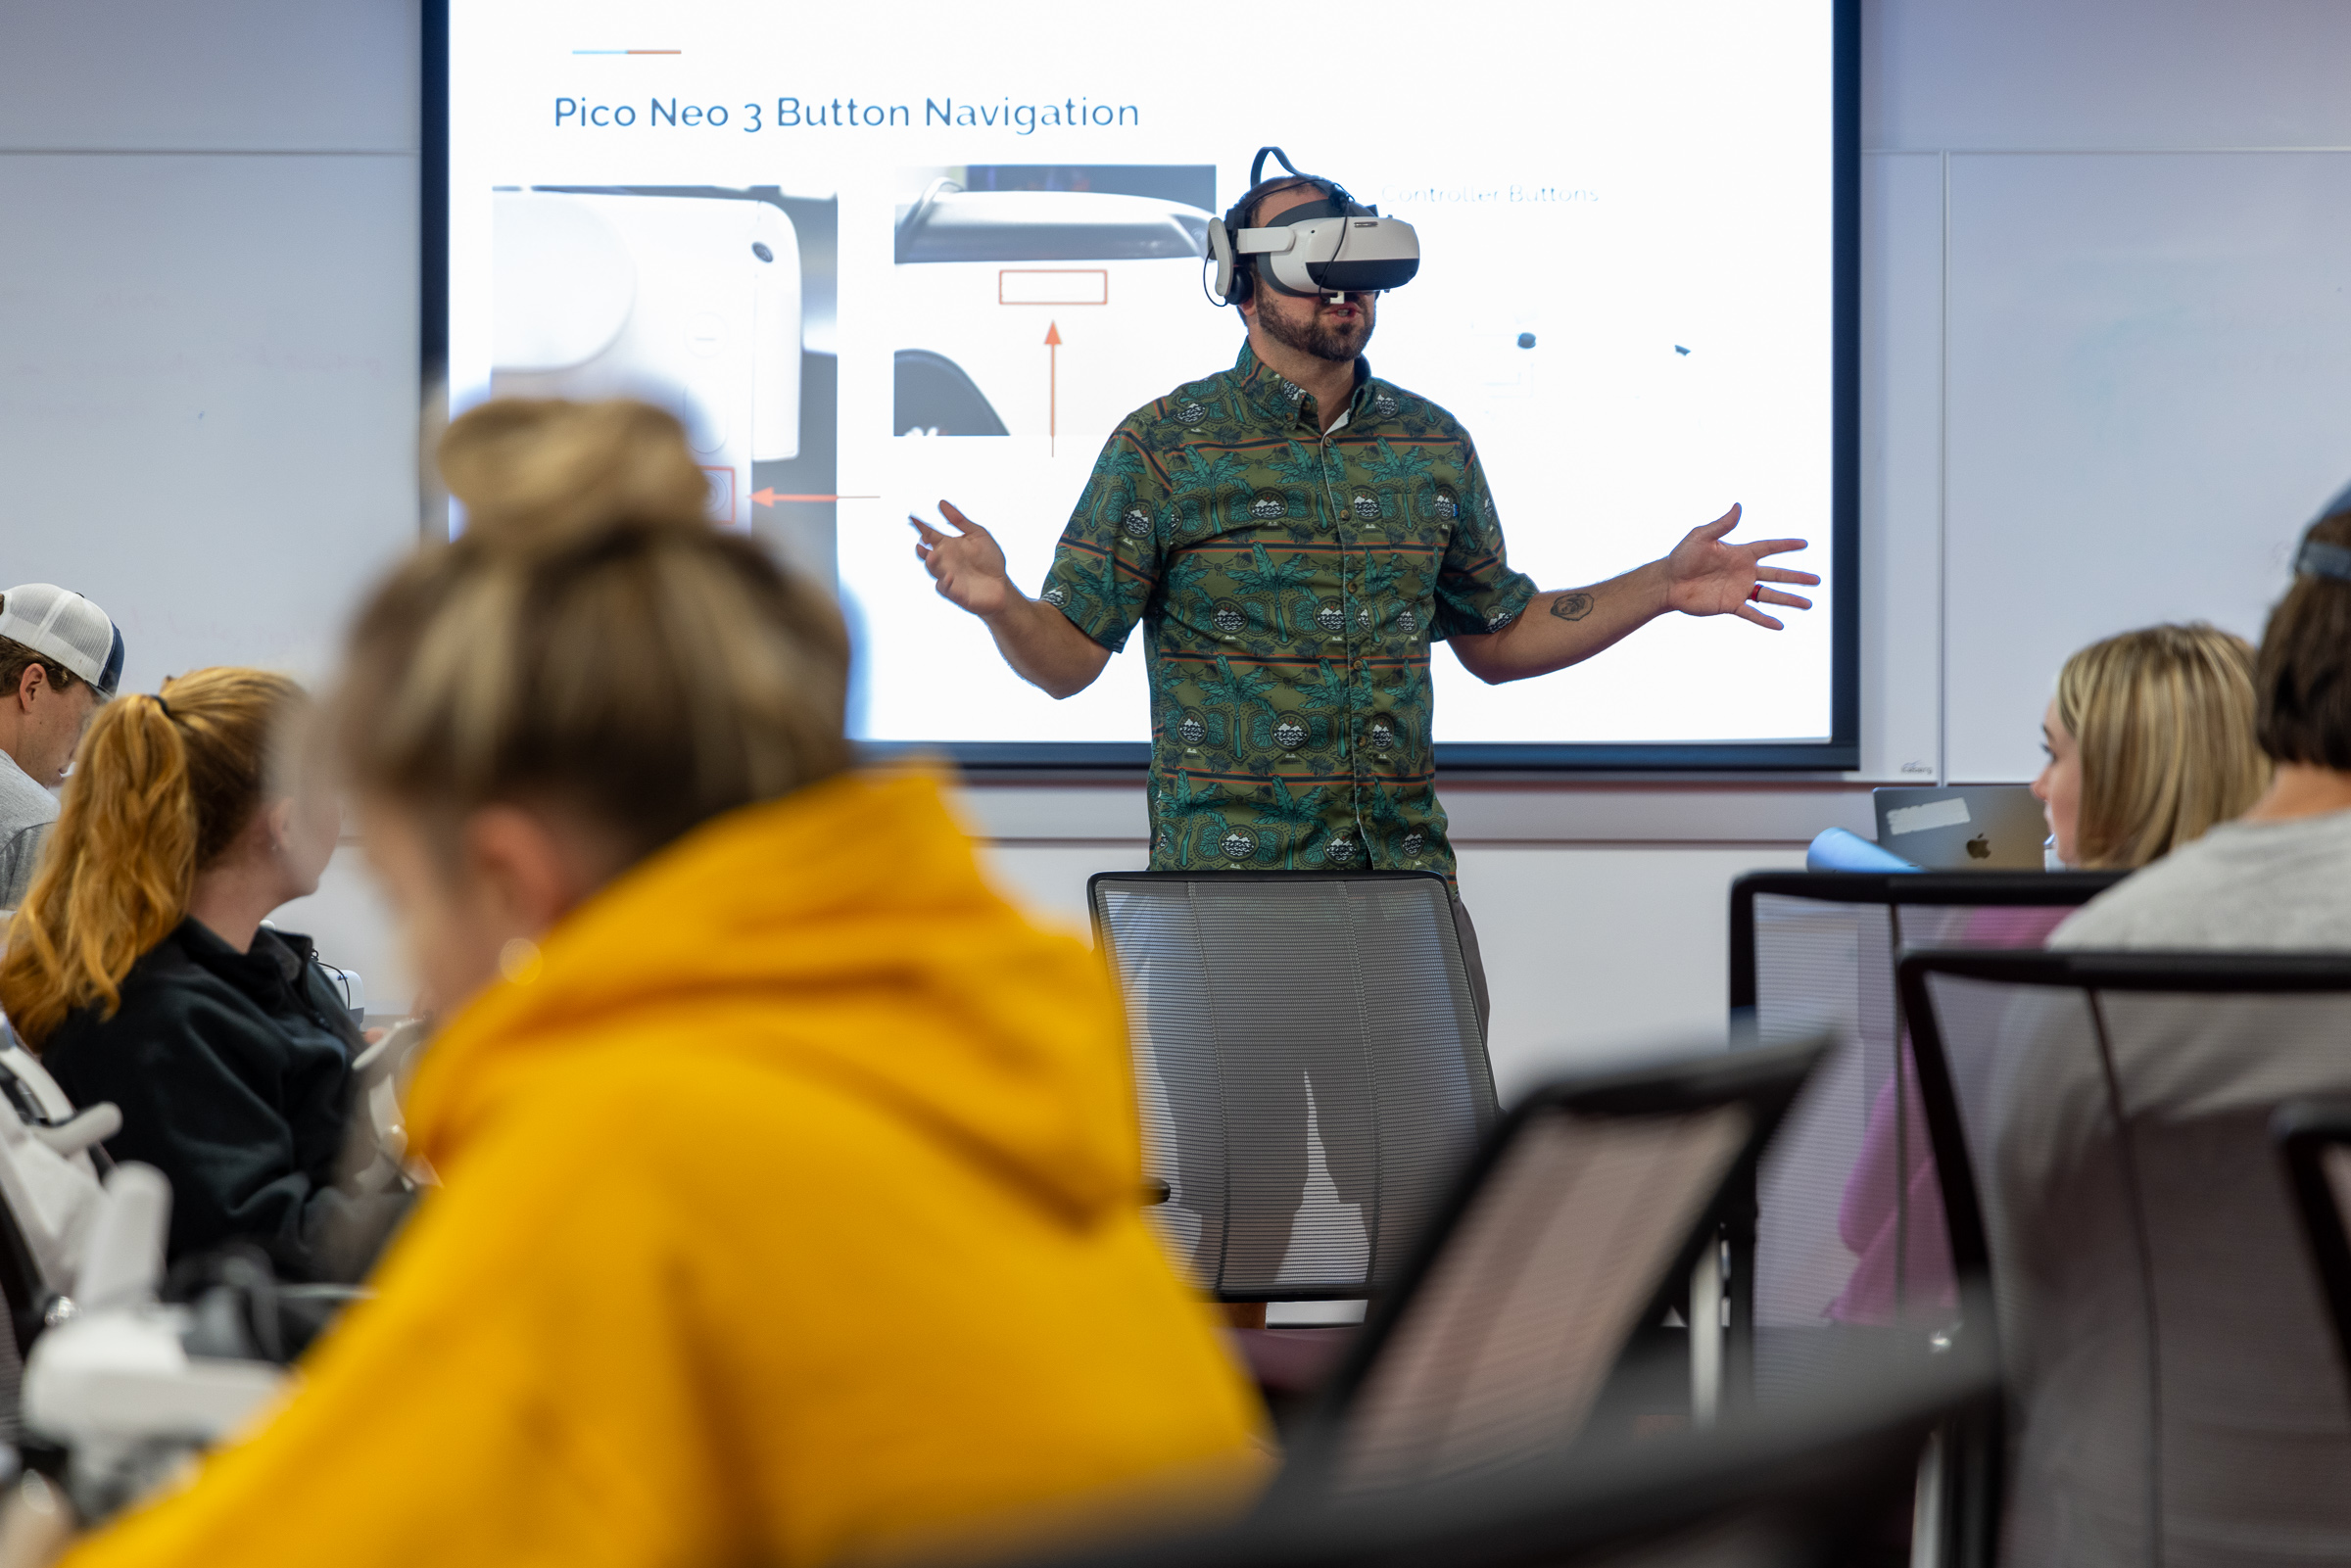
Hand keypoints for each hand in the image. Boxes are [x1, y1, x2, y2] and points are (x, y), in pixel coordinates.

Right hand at [911, 501, 1014, 617]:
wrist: (1002, 586)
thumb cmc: (990, 560)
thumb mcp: (978, 534)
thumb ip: (959, 520)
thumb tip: (941, 502)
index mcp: (948, 545)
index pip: (930, 534)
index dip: (920, 526)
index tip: (912, 517)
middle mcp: (944, 560)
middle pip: (927, 554)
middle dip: (922, 550)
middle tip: (921, 545)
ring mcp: (947, 576)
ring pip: (933, 570)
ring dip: (931, 564)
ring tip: (932, 556)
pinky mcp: (954, 592)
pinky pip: (945, 588)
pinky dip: (945, 583)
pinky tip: (949, 576)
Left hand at [1662, 504, 1819, 629]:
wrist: (1668, 582)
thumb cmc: (1682, 556)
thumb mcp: (1701, 537)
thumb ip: (1722, 525)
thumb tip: (1738, 506)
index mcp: (1740, 554)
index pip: (1769, 548)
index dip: (1786, 546)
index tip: (1804, 544)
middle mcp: (1743, 572)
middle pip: (1777, 574)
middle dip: (1797, 578)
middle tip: (1818, 581)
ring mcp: (1738, 589)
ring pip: (1770, 595)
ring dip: (1789, 600)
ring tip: (1808, 604)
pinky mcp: (1730, 605)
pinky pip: (1751, 613)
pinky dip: (1765, 620)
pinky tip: (1780, 625)